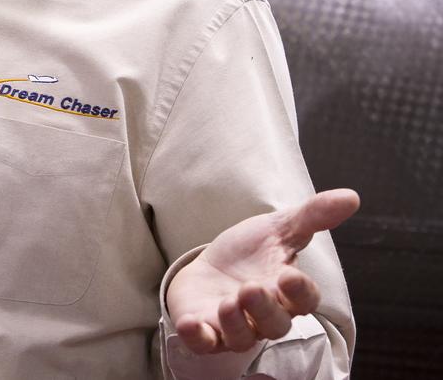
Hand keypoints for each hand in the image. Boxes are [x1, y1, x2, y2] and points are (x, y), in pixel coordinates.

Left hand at [167, 188, 358, 354]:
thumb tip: (351, 197)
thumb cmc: (248, 253)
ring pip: (242, 338)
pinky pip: (204, 343)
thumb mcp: (277, 229)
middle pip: (274, 324)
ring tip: (228, 303)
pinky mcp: (205, 332)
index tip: (289, 275)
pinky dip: (197, 337)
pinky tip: (188, 324)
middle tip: (250, 288)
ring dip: (236, 324)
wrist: (209, 269)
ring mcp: (234, 327)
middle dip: (264, 309)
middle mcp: (264, 316)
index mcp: (286, 292)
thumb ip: (312, 216)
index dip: (300, 291)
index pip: (304, 300)